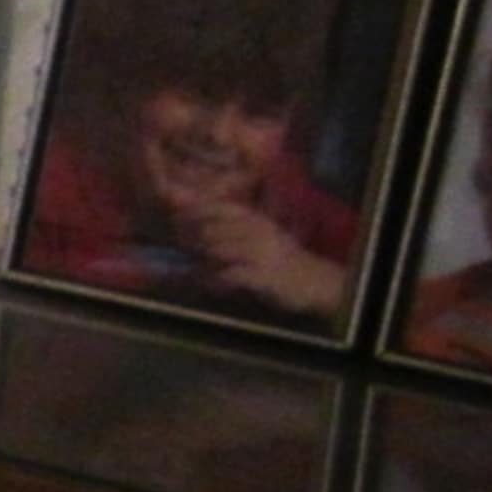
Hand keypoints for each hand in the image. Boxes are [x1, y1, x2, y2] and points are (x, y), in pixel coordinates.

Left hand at [184, 202, 347, 320]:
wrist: (314, 280)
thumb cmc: (279, 258)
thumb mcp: (258, 236)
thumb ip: (230, 230)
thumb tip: (194, 228)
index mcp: (255, 219)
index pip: (217, 207)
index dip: (192, 213)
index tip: (176, 222)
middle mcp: (257, 230)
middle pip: (211, 229)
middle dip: (190, 240)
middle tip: (182, 250)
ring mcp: (261, 252)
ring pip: (216, 250)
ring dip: (199, 261)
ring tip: (195, 270)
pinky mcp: (263, 275)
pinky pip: (228, 274)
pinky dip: (213, 279)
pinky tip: (210, 283)